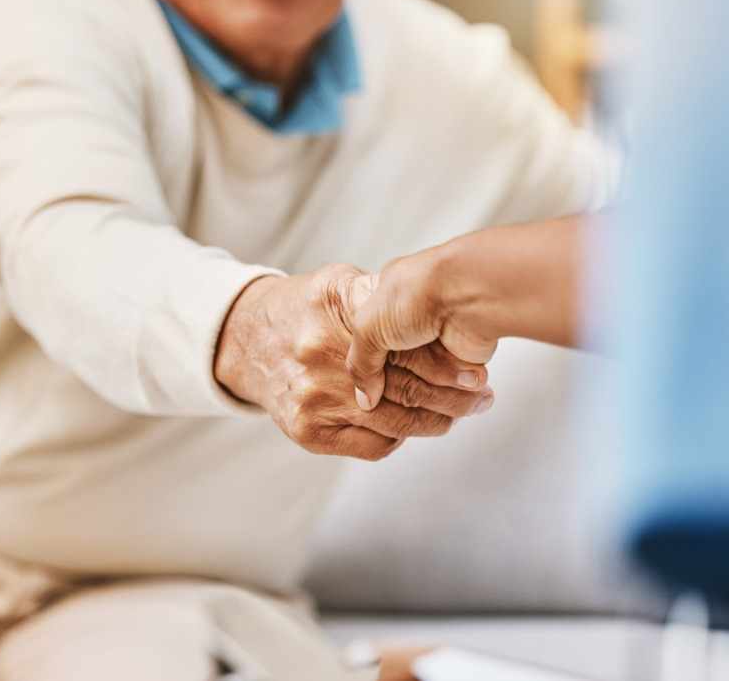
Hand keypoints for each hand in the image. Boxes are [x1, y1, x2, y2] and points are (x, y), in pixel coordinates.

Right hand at [215, 264, 491, 460]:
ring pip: (395, 424)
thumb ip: (373, 293)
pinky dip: (399, 438)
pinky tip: (416, 427)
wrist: (243, 340)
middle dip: (455, 399)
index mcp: (335, 321)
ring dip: (437, 423)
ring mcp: (314, 402)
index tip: (480, 373)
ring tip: (465, 415)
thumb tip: (428, 301)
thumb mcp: (334, 283)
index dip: (450, 368)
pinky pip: (371, 447)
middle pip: (407, 392)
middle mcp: (322, 362)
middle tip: (485, 398)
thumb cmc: (300, 308)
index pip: (409, 354)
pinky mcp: (308, 433)